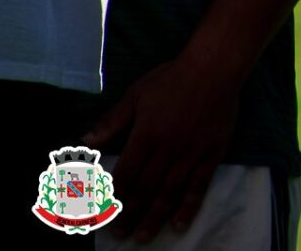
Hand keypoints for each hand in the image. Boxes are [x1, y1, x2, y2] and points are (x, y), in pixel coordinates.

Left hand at [83, 53, 237, 240]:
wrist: (216, 66)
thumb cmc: (172, 78)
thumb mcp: (136, 94)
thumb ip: (112, 121)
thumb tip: (84, 141)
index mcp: (146, 135)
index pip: (126, 174)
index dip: (113, 196)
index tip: (103, 214)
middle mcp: (168, 148)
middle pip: (146, 188)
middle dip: (131, 214)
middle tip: (120, 235)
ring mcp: (192, 152)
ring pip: (171, 191)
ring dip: (155, 216)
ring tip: (144, 237)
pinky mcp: (214, 152)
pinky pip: (200, 184)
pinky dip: (189, 205)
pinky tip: (180, 223)